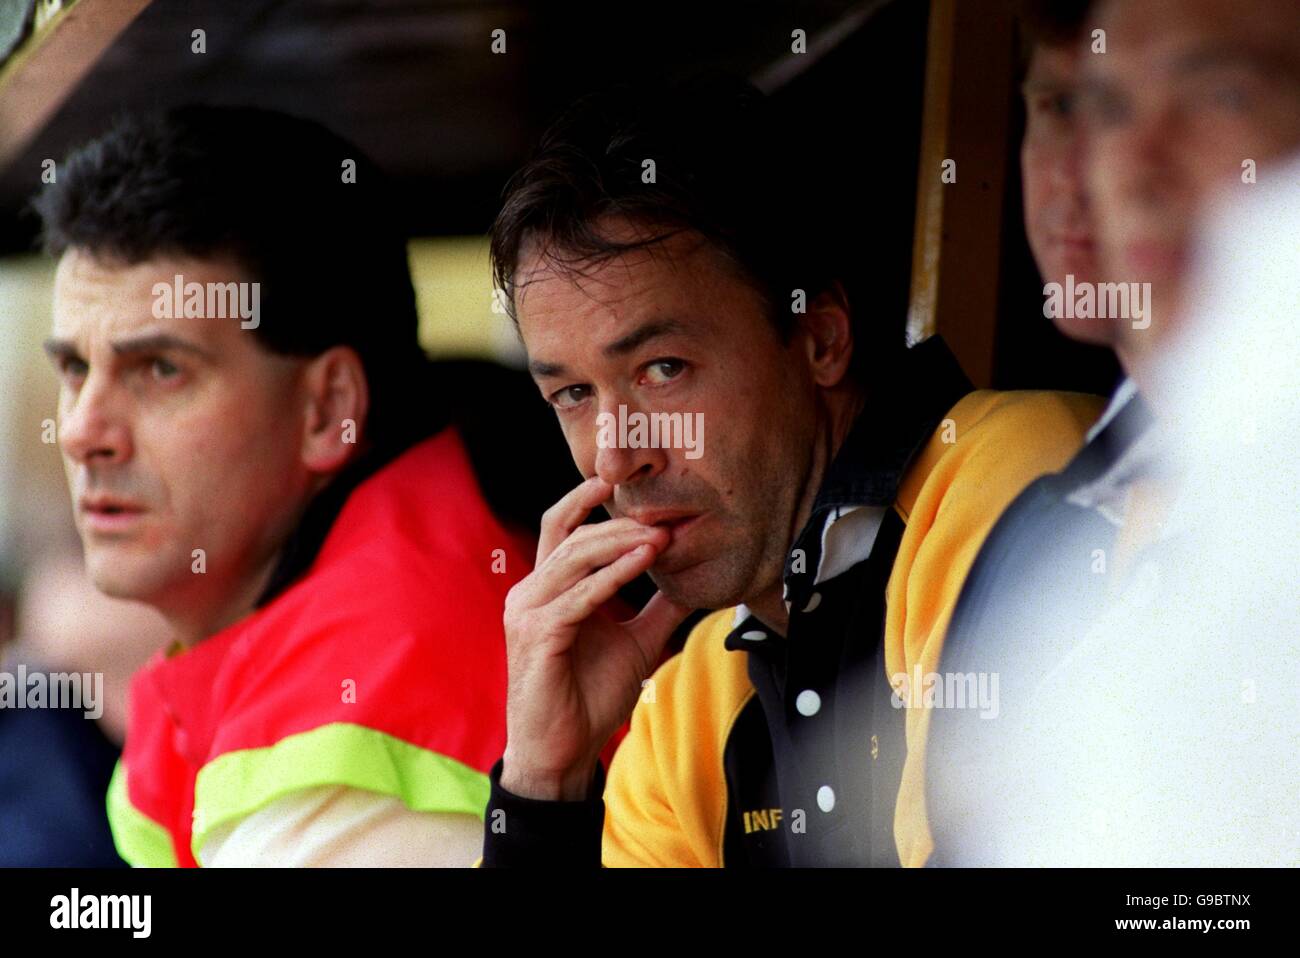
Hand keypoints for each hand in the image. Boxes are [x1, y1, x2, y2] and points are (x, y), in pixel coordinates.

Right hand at [500, 476, 690, 799]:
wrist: (564, 750)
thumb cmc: (589, 697)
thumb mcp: (635, 643)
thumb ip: (657, 610)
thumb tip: (692, 585)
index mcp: (547, 589)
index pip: (559, 529)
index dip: (583, 500)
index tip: (617, 481)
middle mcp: (529, 593)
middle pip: (573, 538)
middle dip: (619, 524)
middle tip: (663, 520)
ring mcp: (527, 612)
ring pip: (574, 559)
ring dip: (620, 544)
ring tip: (660, 538)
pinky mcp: (536, 635)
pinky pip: (580, 597)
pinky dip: (613, 577)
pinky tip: (643, 564)